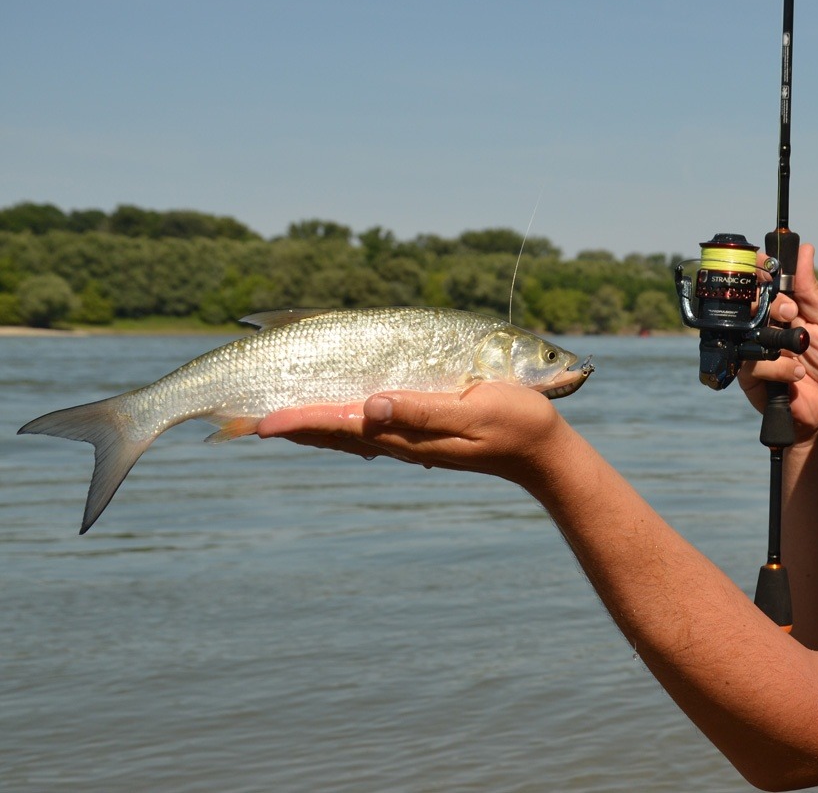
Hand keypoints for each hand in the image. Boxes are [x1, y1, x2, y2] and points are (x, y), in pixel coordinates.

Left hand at [256, 382, 568, 488]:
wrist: (543, 451)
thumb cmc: (517, 423)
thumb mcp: (474, 411)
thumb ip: (423, 410)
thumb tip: (370, 406)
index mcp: (408, 434)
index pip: (341, 425)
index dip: (298, 420)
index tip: (257, 421)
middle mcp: (399, 440)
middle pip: (330, 432)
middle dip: (285, 423)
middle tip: (234, 417)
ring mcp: (407, 439)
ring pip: (342, 432)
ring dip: (302, 425)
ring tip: (262, 417)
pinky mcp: (418, 432)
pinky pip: (364, 429)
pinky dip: (332, 423)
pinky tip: (323, 417)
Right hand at [738, 243, 817, 441]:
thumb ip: (813, 289)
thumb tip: (805, 249)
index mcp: (787, 307)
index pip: (767, 279)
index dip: (763, 268)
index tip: (764, 261)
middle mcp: (767, 324)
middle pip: (752, 298)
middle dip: (772, 302)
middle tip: (790, 312)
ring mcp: (756, 347)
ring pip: (748, 326)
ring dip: (776, 334)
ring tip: (799, 347)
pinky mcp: (748, 373)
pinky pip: (752, 360)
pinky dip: (779, 367)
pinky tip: (797, 374)